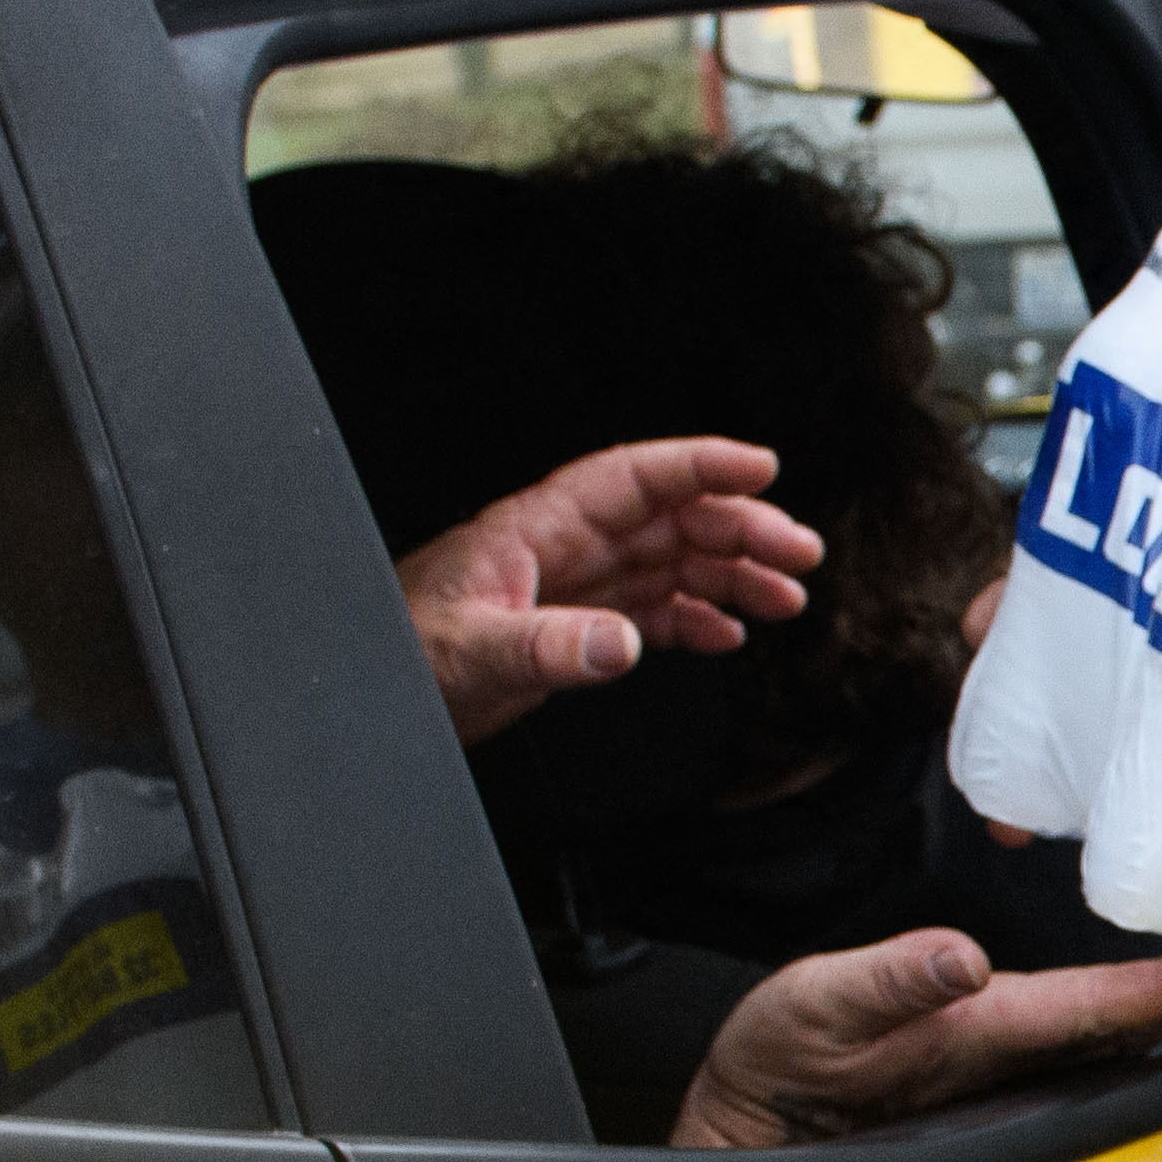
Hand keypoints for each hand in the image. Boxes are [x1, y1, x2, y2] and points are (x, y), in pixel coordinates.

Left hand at [407, 434, 820, 741]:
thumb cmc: (395, 657)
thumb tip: (624, 641)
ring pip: (669, 563)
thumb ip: (547, 647)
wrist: (362, 697)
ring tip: (784, 599)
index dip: (699, 464)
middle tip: (798, 556)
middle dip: (739, 529)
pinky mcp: (571, 629)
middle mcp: (562, 549)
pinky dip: (693, 620)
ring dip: (730, 576)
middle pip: (668, 519)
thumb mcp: (469, 653)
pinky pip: (648, 611)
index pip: (632, 478)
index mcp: (536, 529)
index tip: (760, 466)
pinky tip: (727, 637)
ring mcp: (570, 587)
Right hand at [672, 930, 1161, 1155]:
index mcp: (980, 1040)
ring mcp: (1002, 1069)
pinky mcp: (984, 1064)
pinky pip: (1073, 1036)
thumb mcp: (812, 1011)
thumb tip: (961, 960)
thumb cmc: (775, 1076)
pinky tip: (1154, 999)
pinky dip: (1120, 1012)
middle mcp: (1009, 1059)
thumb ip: (888, 984)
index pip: (1097, 1011)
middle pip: (1127, 1029)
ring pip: (1108, 1040)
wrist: (742, 1134)